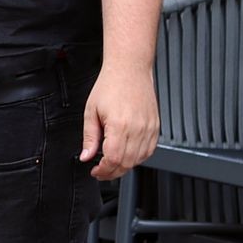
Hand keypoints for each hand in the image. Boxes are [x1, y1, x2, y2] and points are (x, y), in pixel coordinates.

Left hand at [78, 63, 158, 180]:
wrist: (129, 70)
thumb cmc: (110, 85)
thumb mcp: (91, 111)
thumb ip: (89, 137)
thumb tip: (86, 156)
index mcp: (119, 125)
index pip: (113, 159)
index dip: (104, 170)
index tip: (96, 172)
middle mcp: (137, 129)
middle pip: (127, 163)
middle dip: (112, 172)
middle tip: (102, 171)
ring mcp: (149, 129)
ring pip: (139, 160)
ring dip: (125, 166)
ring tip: (113, 163)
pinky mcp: (156, 127)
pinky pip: (149, 151)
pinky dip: (138, 158)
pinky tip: (128, 154)